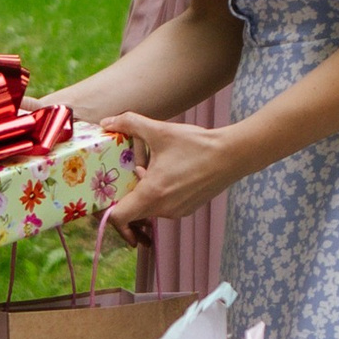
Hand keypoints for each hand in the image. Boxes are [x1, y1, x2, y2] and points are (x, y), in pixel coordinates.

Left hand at [103, 113, 246, 229]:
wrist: (232, 155)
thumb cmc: (197, 145)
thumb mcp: (160, 130)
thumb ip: (130, 123)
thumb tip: (107, 121)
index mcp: (152, 194)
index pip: (119, 217)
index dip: (107, 210)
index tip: (105, 197)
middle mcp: (163, 209)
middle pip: (132, 213)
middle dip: (125, 196)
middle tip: (123, 177)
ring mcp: (176, 212)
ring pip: (147, 209)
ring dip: (142, 193)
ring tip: (146, 170)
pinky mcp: (187, 210)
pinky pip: (163, 207)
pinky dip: (158, 195)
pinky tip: (165, 174)